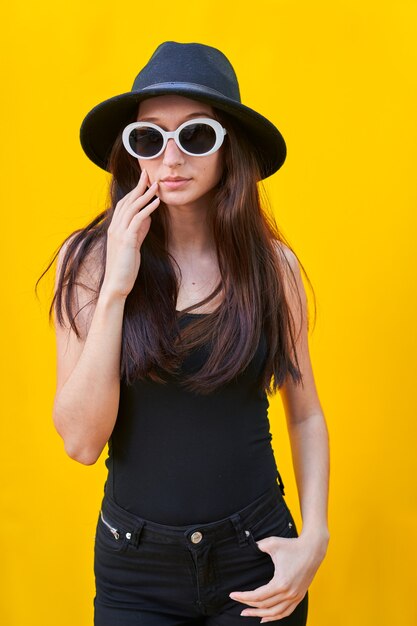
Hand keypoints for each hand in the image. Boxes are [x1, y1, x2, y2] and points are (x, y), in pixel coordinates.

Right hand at [101, 169, 159, 298]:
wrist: (116, 285)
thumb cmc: (125, 268)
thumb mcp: (134, 246)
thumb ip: (139, 231)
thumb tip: (148, 218)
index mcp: (114, 228)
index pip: (124, 204)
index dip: (133, 191)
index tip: (143, 181)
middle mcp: (114, 227)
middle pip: (127, 201)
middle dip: (138, 187)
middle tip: (148, 174)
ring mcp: (119, 233)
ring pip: (132, 208)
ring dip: (145, 195)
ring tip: (156, 185)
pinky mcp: (126, 240)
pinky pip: (138, 220)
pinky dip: (148, 209)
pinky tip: (156, 202)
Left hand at [229, 532, 327, 622]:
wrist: (313, 548)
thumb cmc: (292, 545)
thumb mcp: (272, 543)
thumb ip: (258, 546)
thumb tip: (248, 546)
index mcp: (280, 583)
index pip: (257, 596)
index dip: (243, 597)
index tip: (232, 595)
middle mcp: (288, 593)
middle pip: (264, 605)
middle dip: (248, 605)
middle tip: (236, 601)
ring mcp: (295, 596)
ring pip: (275, 613)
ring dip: (259, 614)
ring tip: (247, 613)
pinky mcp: (299, 596)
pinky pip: (286, 612)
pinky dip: (274, 617)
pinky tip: (264, 618)